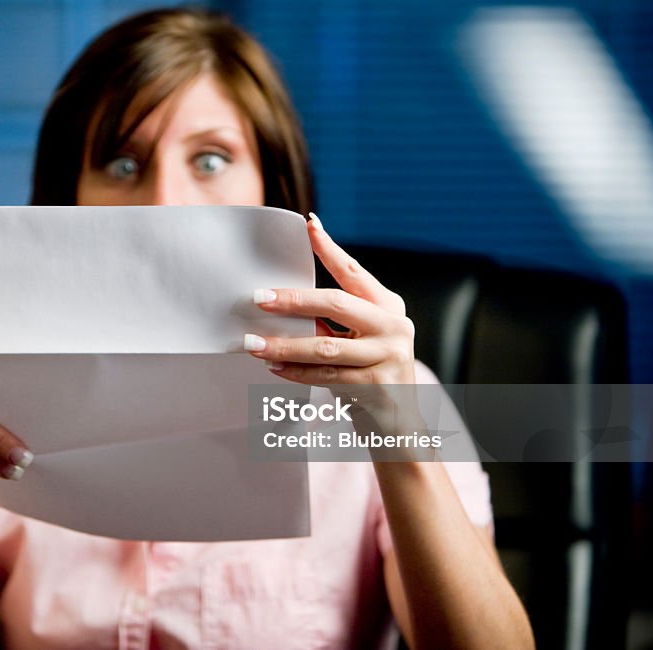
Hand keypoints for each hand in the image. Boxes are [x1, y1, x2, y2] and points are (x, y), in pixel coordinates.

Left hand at [245, 215, 427, 448]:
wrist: (399, 426)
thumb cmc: (369, 376)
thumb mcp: (358, 340)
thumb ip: (332, 321)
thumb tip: (280, 301)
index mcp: (388, 306)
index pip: (354, 271)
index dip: (330, 249)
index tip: (308, 226)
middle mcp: (395, 325)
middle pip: (337, 303)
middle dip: (293, 300)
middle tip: (259, 298)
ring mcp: (390, 355)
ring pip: (326, 346)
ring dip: (284, 345)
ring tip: (253, 344)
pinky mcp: (379, 385)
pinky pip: (327, 376)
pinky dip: (296, 372)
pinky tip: (274, 369)